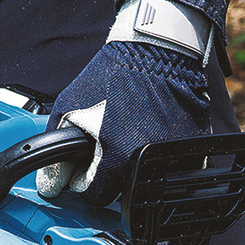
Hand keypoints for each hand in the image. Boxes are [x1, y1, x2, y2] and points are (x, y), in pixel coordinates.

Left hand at [37, 41, 210, 205]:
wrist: (157, 49)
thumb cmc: (112, 75)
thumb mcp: (68, 108)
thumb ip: (56, 152)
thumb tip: (51, 186)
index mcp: (117, 158)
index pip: (95, 195)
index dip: (85, 179)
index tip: (86, 164)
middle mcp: (147, 164)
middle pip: (121, 193)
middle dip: (108, 175)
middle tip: (106, 146)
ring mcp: (174, 158)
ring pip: (146, 182)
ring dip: (133, 167)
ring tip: (127, 136)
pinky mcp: (193, 148)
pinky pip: (170, 168)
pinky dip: (158, 159)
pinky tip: (149, 133)